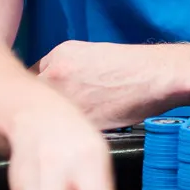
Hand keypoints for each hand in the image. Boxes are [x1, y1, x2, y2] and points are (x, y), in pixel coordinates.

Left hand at [35, 41, 187, 129]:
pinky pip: (63, 131)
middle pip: (33, 97)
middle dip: (40, 108)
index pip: (32, 76)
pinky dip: (67, 134)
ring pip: (45, 117)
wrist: (156, 76)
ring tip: (61, 128)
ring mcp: (67, 98)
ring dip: (51, 123)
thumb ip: (65, 67)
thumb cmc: (132, 67)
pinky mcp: (80, 121)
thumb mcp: (91, 53)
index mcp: (59, 54)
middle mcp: (56, 74)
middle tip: (48, 116)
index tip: (42, 99)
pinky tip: (75, 135)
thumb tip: (54, 85)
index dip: (37, 90)